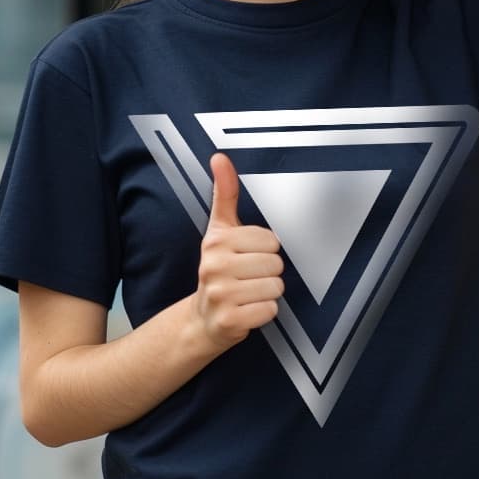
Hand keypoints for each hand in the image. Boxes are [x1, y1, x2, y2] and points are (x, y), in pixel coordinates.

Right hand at [194, 153, 283, 349]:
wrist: (203, 318)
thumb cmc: (218, 269)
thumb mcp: (220, 230)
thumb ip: (225, 193)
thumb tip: (220, 158)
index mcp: (216, 241)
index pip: (271, 240)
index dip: (266, 250)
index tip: (248, 256)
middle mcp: (214, 266)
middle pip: (276, 264)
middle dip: (269, 272)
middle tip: (249, 278)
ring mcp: (220, 295)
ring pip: (275, 287)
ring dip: (268, 293)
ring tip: (249, 293)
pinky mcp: (229, 321)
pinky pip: (270, 310)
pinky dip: (264, 313)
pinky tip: (247, 310)